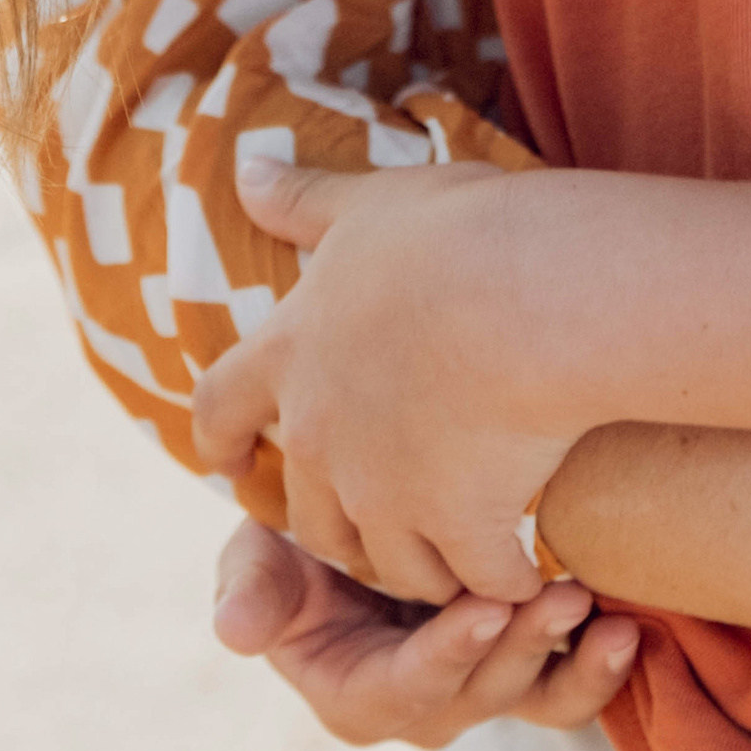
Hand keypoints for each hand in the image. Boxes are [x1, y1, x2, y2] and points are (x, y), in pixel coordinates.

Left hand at [191, 160, 572, 604]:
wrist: (529, 292)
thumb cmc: (454, 233)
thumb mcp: (369, 204)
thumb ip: (303, 199)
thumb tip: (243, 166)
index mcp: (291, 352)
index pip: (221, 406)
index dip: (222, 438)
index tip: (229, 465)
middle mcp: (322, 434)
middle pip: (310, 513)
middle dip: (339, 529)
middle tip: (377, 533)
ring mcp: (385, 490)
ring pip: (391, 559)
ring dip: (422, 566)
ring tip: (458, 565)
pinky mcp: (457, 525)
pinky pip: (479, 579)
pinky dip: (502, 584)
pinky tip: (529, 576)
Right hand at [210, 517, 638, 748]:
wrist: (347, 519)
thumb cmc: (294, 541)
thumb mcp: (257, 560)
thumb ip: (252, 592)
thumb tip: (234, 632)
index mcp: (357, 696)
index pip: (406, 687)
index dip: (446, 654)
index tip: (483, 607)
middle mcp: (424, 707)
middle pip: (480, 693)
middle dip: (522, 648)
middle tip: (561, 595)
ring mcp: (479, 689)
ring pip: (533, 696)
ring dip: (571, 661)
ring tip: (605, 617)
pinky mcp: (522, 666)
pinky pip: (567, 687)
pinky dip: (599, 666)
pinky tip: (629, 625)